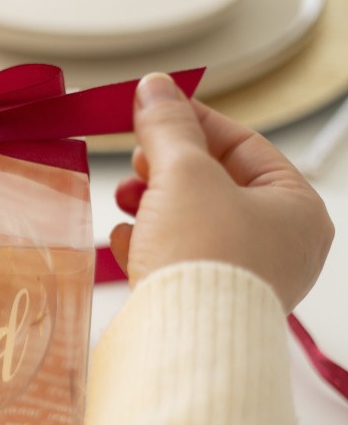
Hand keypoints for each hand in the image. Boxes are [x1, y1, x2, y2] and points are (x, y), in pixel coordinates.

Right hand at [111, 72, 333, 311]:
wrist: (184, 337)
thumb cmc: (204, 258)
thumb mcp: (183, 173)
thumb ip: (168, 126)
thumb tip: (156, 87)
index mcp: (297, 209)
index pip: (245, 147)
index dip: (194, 123)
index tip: (155, 111)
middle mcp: (282, 247)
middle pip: (217, 186)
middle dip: (169, 171)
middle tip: (140, 162)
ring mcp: (246, 279)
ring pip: (195, 224)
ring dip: (154, 206)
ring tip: (127, 200)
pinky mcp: (208, 304)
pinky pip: (180, 262)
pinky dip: (151, 246)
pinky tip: (126, 241)